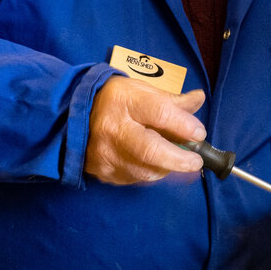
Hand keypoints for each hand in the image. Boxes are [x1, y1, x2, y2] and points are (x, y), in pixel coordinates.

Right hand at [85, 77, 206, 185]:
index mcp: (123, 100)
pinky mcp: (101, 171)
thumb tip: (199, 99)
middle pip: (151, 150)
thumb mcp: (140, 91)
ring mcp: (104, 153)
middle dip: (179, 159)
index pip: (159, 113)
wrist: (71, 115)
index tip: (199, 134)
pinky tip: (150, 164)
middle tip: (196, 162)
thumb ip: (171, 100)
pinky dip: (148, 173)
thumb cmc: (114, 101)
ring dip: (166, 169)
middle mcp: (111, 128)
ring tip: (173, 160)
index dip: (183, 125)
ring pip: (144, 171)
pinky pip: (133, 179)